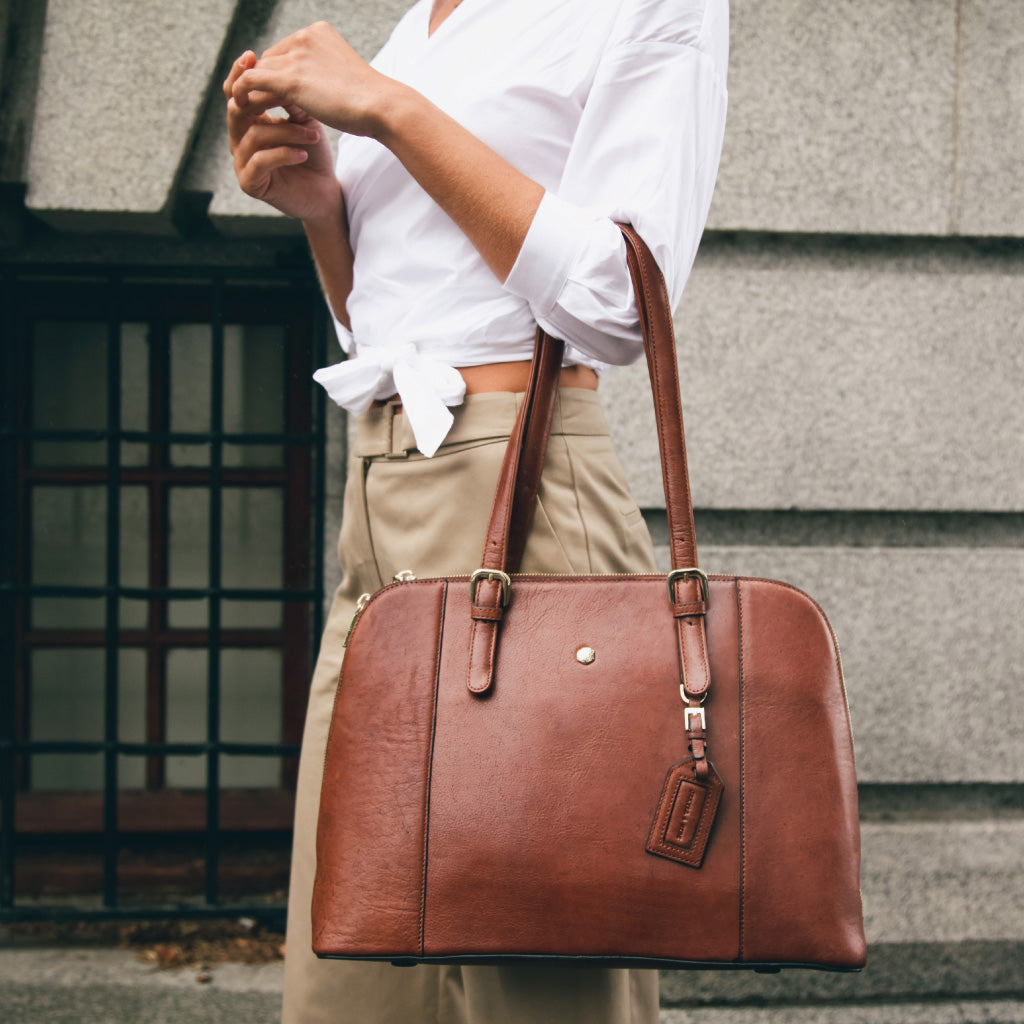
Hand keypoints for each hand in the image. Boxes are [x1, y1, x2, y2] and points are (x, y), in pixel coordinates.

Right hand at [223, 50, 340, 221]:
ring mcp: (241, 163)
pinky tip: (303, 154)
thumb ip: (289, 99)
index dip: (239, 75)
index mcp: (248, 122)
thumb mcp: (304, 121)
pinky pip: (260, 161)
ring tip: (314, 135)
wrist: (324, 193)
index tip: (253, 56)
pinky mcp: (249, 183)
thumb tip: (279, 71)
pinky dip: (283, 154)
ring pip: (254, 136)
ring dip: (287, 132)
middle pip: (237, 111)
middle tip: (287, 93)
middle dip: (264, 100)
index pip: (234, 93)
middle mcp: (239, 140)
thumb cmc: (313, 155)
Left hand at [230, 22, 392, 138]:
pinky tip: (242, 107)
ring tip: (247, 110)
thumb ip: (321, 76)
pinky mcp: (290, 78)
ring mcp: (297, 56)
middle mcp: (304, 37)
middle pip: (270, 59)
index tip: (274, 96)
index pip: (285, 52)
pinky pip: (252, 81)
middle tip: (257, 105)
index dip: (278, 74)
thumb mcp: (342, 79)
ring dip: (251, 90)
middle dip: (263, 82)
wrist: (382, 107)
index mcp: (318, 34)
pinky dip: (243, 92)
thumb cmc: (370, 102)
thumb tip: (306, 90)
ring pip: (259, 70)